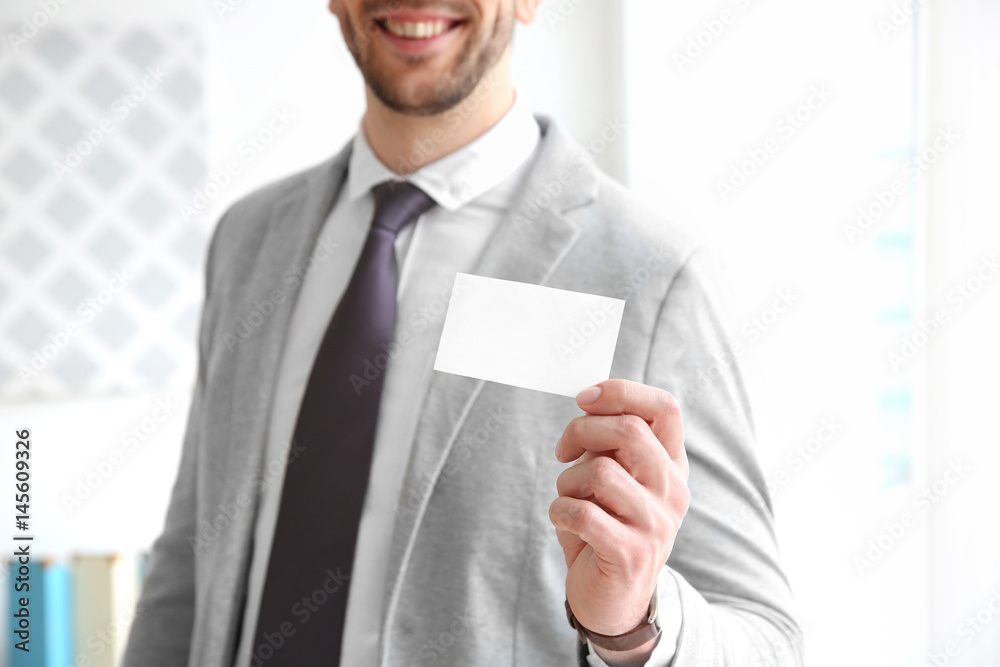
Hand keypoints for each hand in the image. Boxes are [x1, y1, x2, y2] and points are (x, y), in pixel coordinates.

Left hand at [548, 379, 689, 647]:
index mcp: (672, 465)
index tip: (584, 399)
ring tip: (568, 498)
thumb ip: (610, 444)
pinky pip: (583, 513)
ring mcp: (656, 524)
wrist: (613, 599)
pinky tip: (563, 519)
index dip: (621, 392)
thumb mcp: (613, 478)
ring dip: (567, 481)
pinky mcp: (630, 554)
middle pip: (630, 430)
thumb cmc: (605, 527)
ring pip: (600, 472)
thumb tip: (589, 402)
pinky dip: (560, 510)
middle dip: (582, 430)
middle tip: (564, 451)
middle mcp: (673, 492)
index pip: (665, 407)